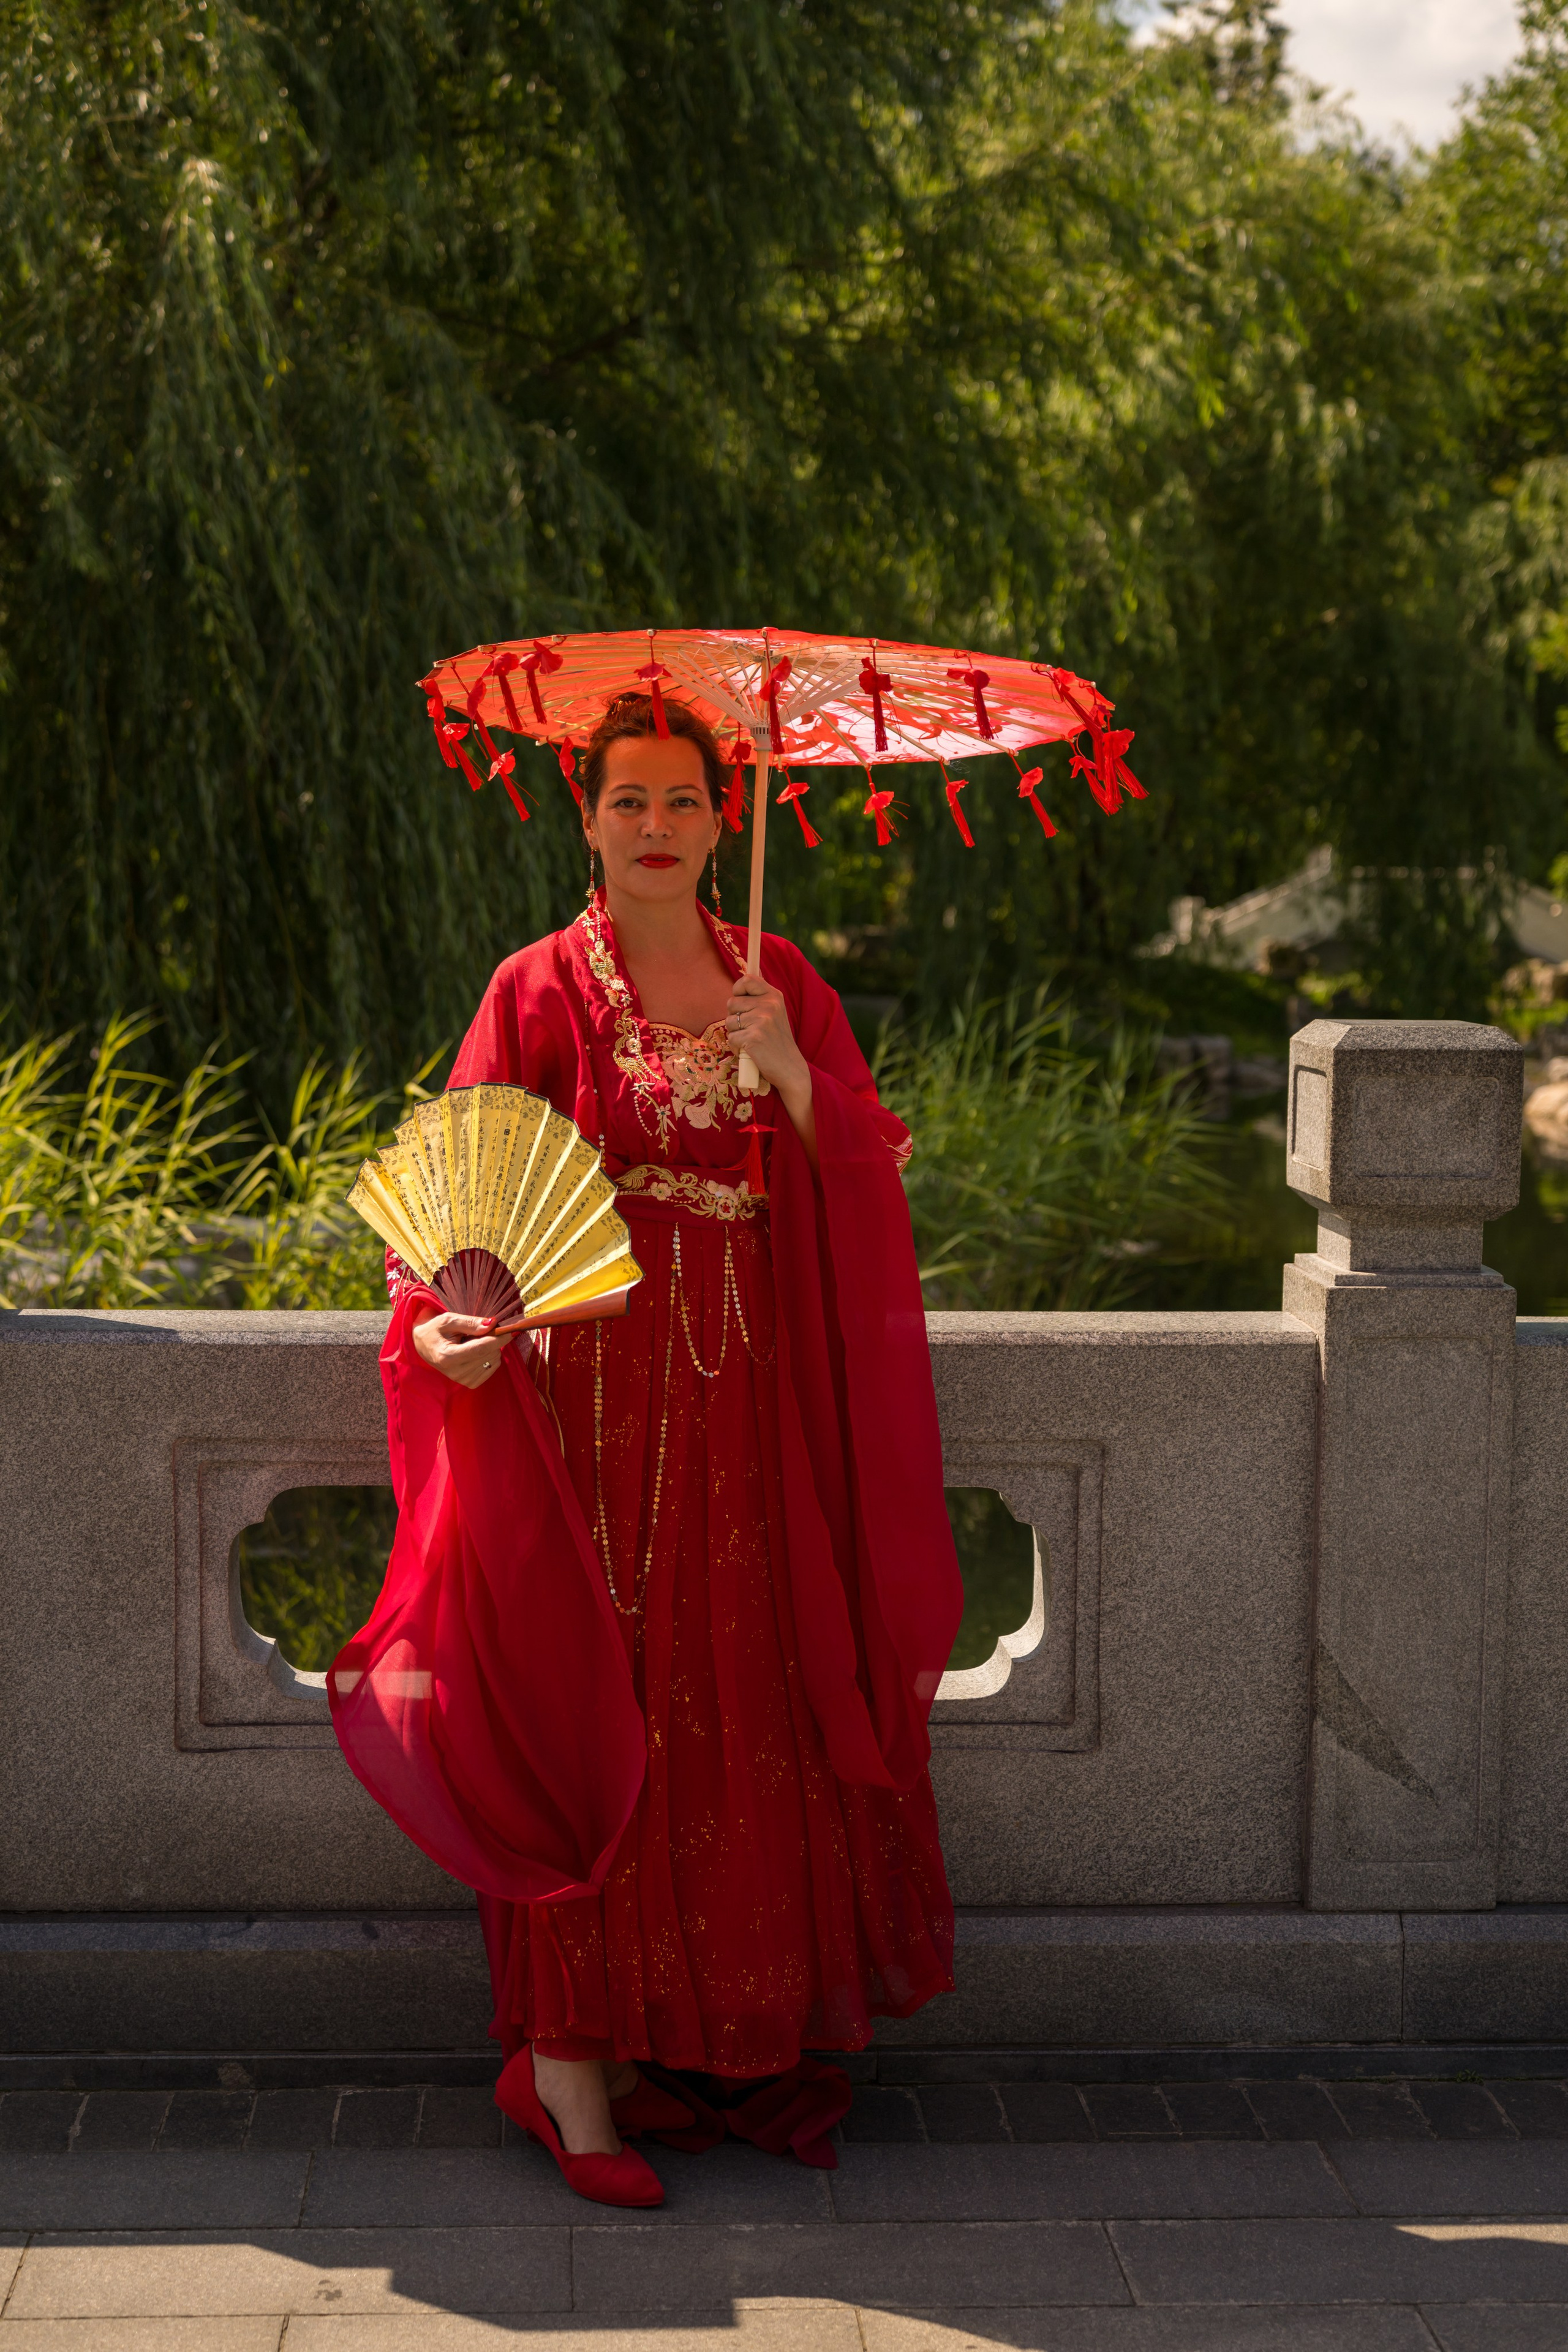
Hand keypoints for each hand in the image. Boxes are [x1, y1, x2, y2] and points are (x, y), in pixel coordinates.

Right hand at [411, 1308, 517, 1388]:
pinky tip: (476, 1352)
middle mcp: (456, 1372)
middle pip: (489, 1354)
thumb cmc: (435, 1330)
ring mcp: (463, 1380)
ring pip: (493, 1360)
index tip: (510, 1330)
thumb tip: (492, 1324)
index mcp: (448, 1357)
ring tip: (472, 1342)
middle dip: (492, 1339)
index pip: (480, 1348)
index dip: (498, 1338)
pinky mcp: (470, 1383)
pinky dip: (489, 1356)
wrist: (423, 1345)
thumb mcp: (448, 1320)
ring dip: (490, 1347)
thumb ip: (470, 1322)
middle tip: (480, 1330)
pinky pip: (493, 1367)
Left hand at [726, 973, 807, 1093]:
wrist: (789, 1067)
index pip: (747, 979)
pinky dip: (736, 1047)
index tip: (742, 1003)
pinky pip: (731, 1038)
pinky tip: (749, 1050)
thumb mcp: (774, 1013)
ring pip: (729, 1021)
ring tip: (751, 1040)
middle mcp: (769, 1005)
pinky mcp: (754, 1037)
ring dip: (735, 1033)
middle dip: (734, 1017)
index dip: (738, 990)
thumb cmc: (776, 1041)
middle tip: (750, 1029)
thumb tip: (742, 981)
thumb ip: (759, 998)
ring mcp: (762, 1020)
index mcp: (774, 996)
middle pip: (732, 1002)